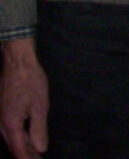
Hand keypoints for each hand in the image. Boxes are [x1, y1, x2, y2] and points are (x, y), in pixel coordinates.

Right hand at [0, 38, 48, 158]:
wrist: (17, 62)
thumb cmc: (30, 81)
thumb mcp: (40, 105)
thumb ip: (39, 129)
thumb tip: (40, 149)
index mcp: (10, 124)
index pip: (19, 149)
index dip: (28, 158)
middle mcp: (0, 123)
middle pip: (13, 146)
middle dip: (25, 155)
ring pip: (10, 138)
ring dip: (22, 147)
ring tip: (35, 153)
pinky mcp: (2, 111)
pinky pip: (9, 129)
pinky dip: (19, 136)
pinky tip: (27, 137)